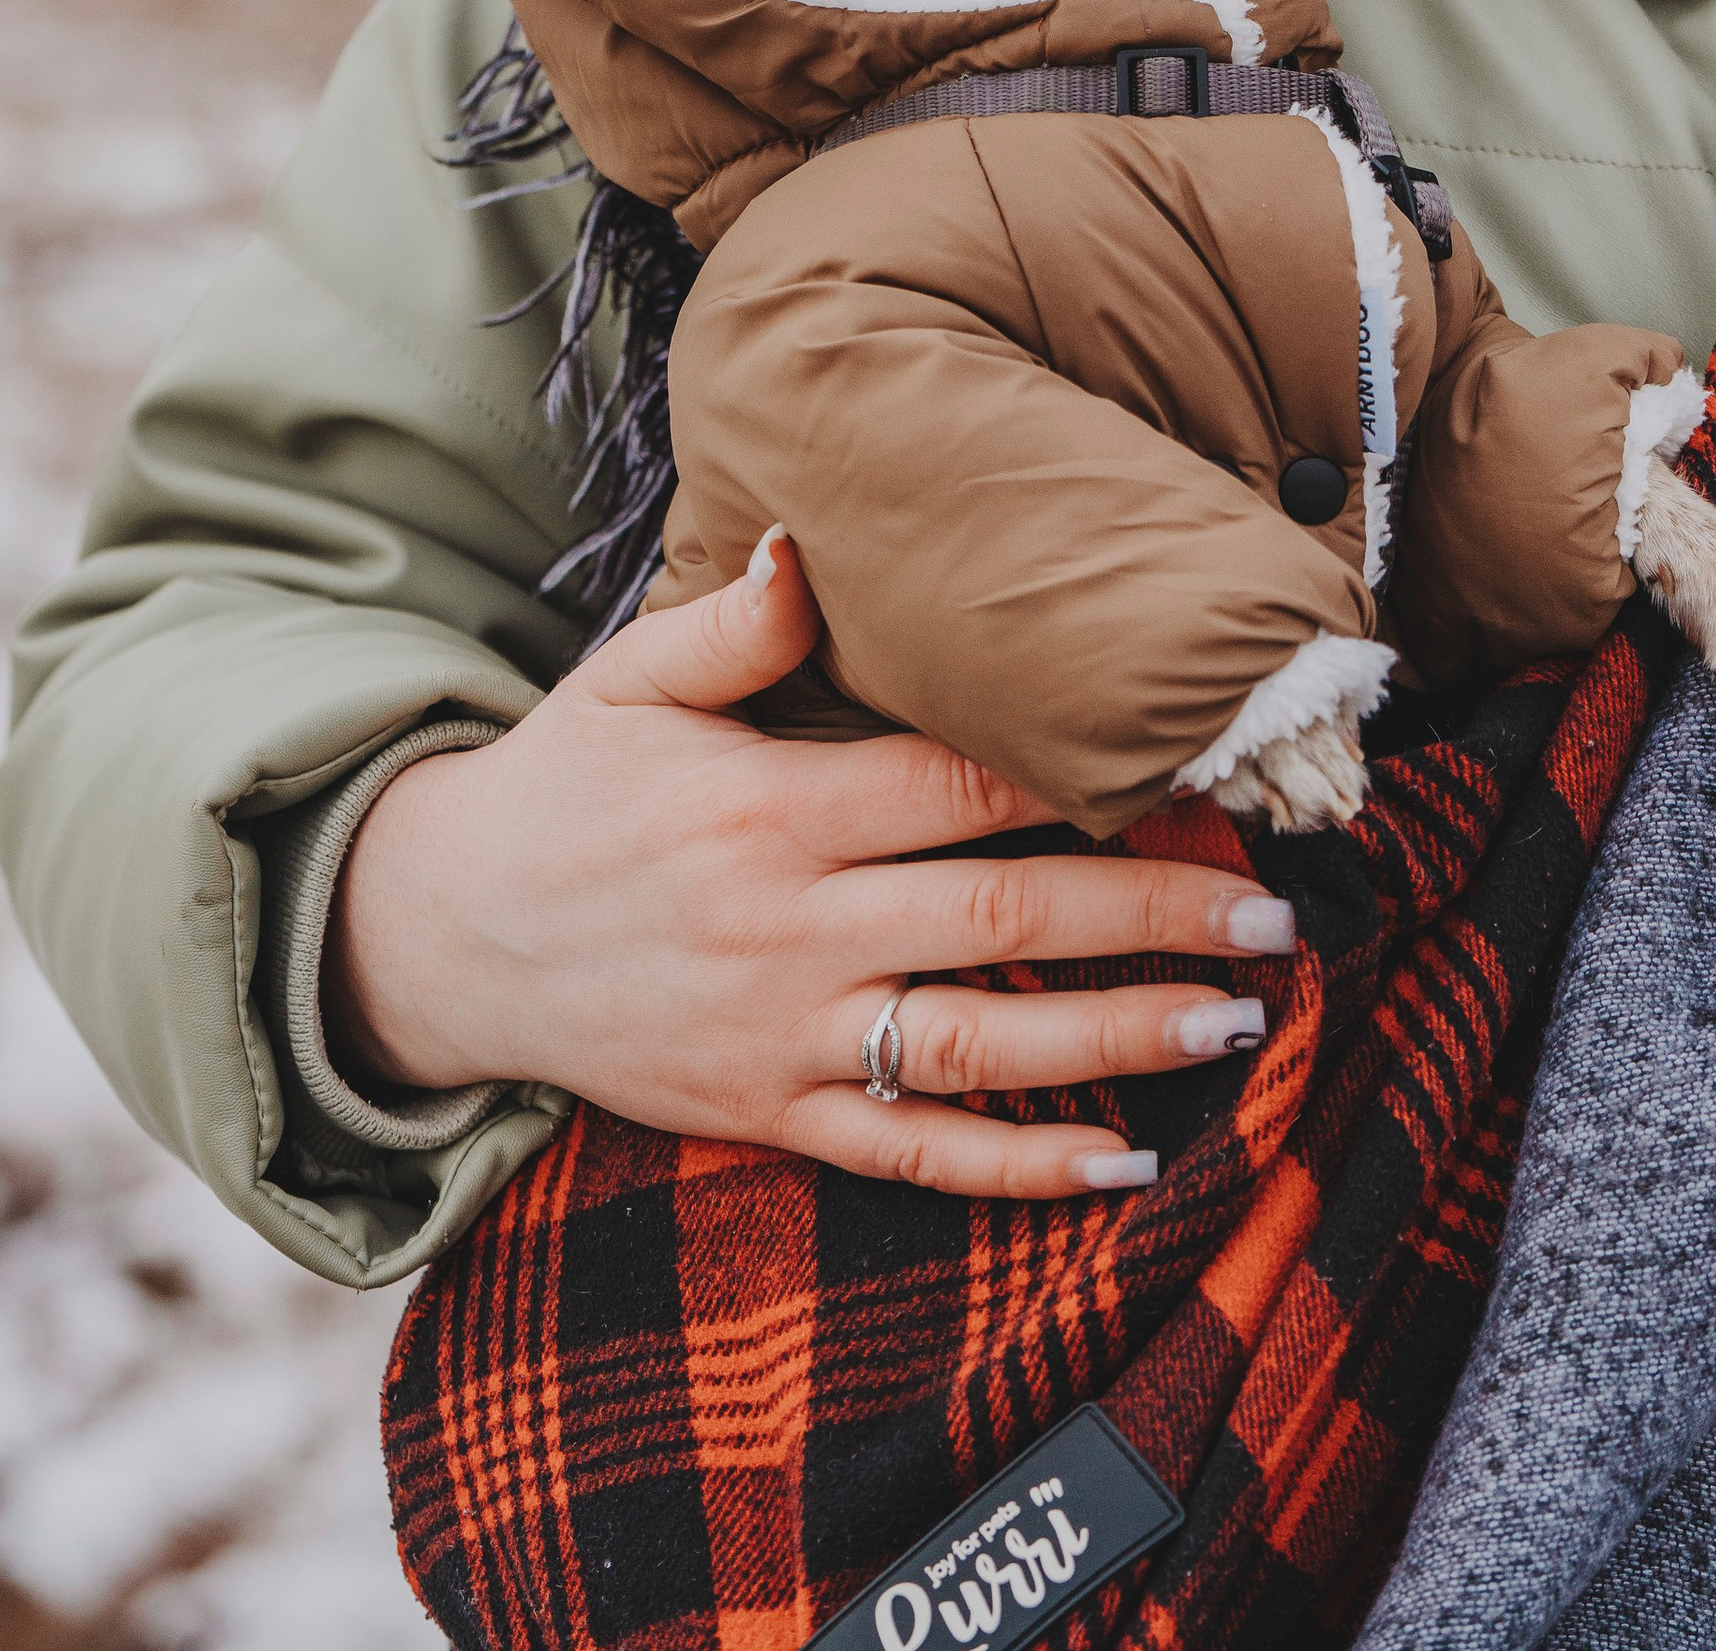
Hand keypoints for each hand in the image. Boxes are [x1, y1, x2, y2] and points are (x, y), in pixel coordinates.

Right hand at [327, 528, 1294, 1197]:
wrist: (440, 941)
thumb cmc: (558, 790)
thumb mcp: (624, 682)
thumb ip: (729, 626)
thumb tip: (809, 546)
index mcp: (769, 808)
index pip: (958, 784)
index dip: (1083, 775)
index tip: (1199, 768)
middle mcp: (788, 926)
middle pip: (1000, 914)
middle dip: (1148, 911)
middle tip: (1274, 913)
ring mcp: (781, 1034)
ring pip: (977, 1044)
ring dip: (1115, 1036)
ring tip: (1236, 1023)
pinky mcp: (765, 1113)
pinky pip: (906, 1151)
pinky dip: (1015, 1170)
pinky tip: (1122, 1166)